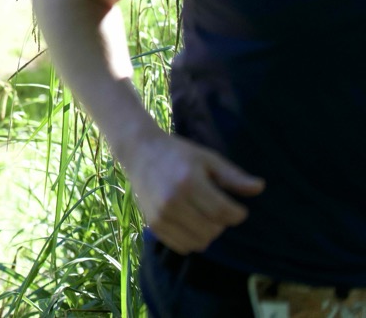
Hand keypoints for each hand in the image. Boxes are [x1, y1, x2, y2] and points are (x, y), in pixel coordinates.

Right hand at [122, 130, 264, 254]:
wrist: (139, 152)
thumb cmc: (178, 153)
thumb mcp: (207, 159)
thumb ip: (233, 176)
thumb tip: (260, 188)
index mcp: (188, 182)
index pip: (224, 213)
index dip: (238, 214)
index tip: (237, 208)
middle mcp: (172, 201)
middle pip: (213, 230)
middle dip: (222, 223)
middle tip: (215, 208)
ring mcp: (160, 215)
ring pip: (199, 242)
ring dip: (208, 233)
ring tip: (203, 216)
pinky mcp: (153, 225)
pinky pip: (182, 247)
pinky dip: (192, 240)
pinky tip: (190, 223)